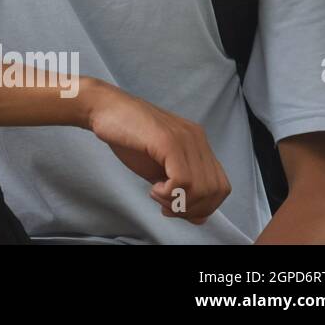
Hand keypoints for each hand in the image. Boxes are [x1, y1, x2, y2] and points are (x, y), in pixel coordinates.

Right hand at [85, 82, 231, 223]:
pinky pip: (183, 180)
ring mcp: (184, 138)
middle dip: (191, 209)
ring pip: (202, 188)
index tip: (175, 208)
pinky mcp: (167, 141)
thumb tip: (198, 217)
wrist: (104, 108)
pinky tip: (153, 187)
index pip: (221, 187)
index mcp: (198, 145)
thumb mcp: (159, 167)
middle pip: (216, 191)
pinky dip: (169, 193)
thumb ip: (179, 187)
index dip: (203, 207)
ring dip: (178, 202)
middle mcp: (197, 140)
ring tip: (156, 194)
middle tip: (165, 206)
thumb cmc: (128, 136)